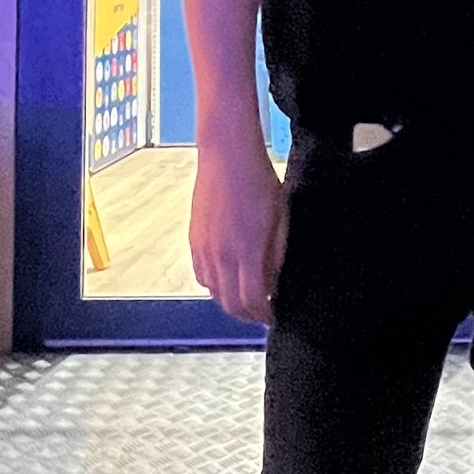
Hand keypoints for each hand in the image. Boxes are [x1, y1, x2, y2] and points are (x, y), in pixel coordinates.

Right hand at [188, 133, 288, 324]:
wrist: (227, 156)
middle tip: (261, 314)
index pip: (252, 301)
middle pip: (230, 304)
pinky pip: (201, 276)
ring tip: (246, 300)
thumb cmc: (257, 180)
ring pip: (214, 293)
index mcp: (246, 250)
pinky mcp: (194, 241)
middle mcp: (221, 254)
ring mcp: (204, 249)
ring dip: (231, 303)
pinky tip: (227, 281)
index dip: (263, 316)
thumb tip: (272, 283)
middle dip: (247, 315)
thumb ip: (276, 256)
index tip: (272, 318)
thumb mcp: (280, 219)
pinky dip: (215, 287)